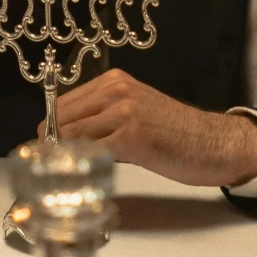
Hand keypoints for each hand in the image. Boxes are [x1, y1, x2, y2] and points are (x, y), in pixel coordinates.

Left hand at [45, 69, 256, 187]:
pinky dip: (83, 164)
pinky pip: (93, 151)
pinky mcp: (133, 136)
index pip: (62, 103)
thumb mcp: (136, 111)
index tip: (44, 150)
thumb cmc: (175, 132)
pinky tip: (85, 175)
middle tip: (48, 168)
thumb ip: (104, 117)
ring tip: (62, 174)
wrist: (213, 142)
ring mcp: (124, 112)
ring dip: (63, 156)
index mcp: (114, 81)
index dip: (49, 129)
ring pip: (73, 134)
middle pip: (61, 118)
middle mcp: (116, 90)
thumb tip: (65, 139)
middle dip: (50, 144)